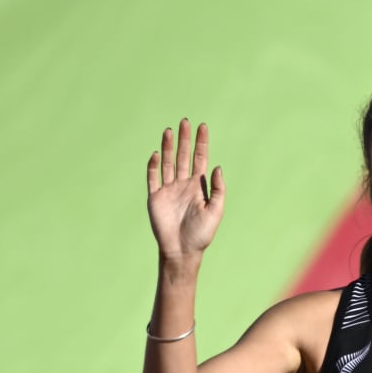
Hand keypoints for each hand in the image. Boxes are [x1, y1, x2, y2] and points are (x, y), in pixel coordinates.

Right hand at [146, 119, 224, 259]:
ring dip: (168, 147)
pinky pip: (153, 178)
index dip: (201, 143)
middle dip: (184, 140)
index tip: (202, 127)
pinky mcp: (155, 198)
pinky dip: (153, 166)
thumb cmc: (202, 234)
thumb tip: (218, 167)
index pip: (199, 159)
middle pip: (183, 156)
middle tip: (185, 121)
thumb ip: (218, 189)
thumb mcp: (216, 211)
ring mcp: (168, 190)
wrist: (182, 250)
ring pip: (167, 163)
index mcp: (198, 187)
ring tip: (170, 130)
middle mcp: (182, 185)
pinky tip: (156, 153)